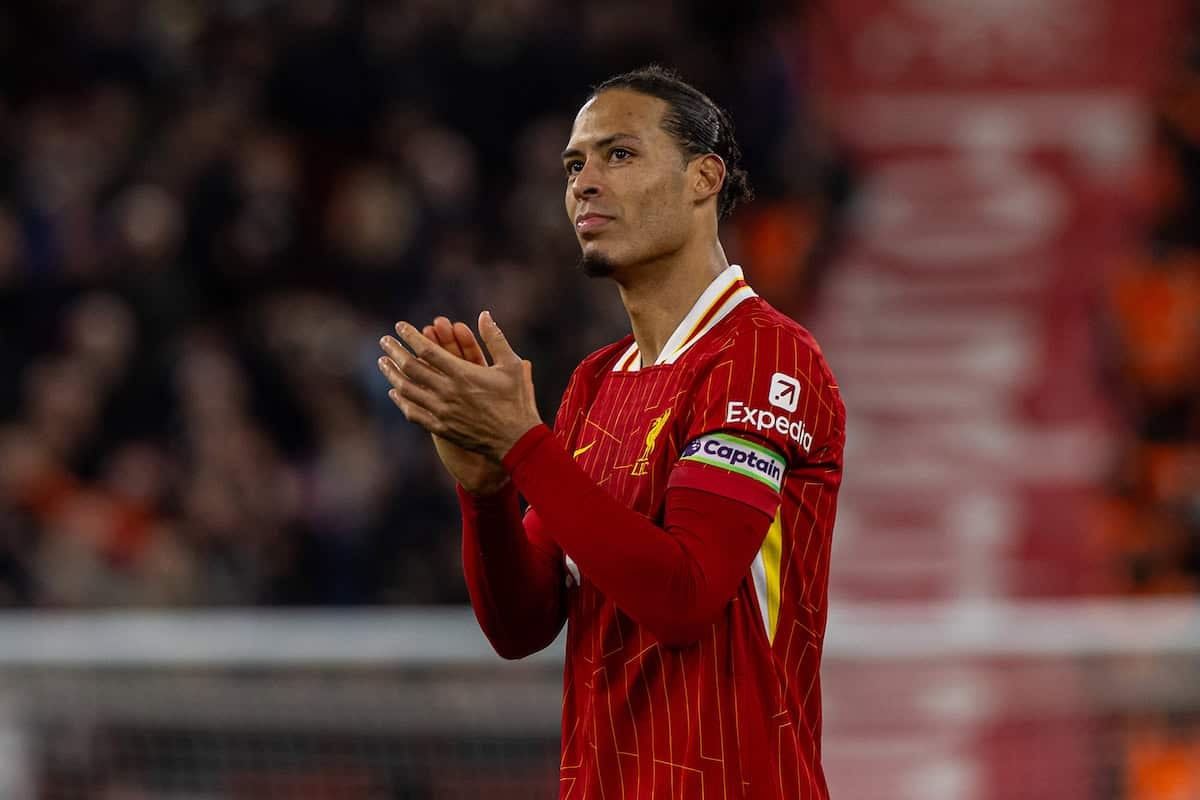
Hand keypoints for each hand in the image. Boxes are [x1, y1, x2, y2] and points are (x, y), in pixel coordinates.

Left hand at [378, 311, 542, 466]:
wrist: (516, 441)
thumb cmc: (517, 401)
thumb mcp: (512, 365)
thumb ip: (495, 339)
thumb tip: (484, 315)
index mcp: (463, 373)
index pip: (427, 350)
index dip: (410, 336)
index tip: (400, 327)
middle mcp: (447, 391)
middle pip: (410, 368)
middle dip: (394, 351)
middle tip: (384, 341)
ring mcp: (442, 411)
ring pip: (407, 390)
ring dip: (391, 374)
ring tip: (383, 362)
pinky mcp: (441, 428)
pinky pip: (413, 413)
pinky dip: (401, 401)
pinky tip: (395, 392)